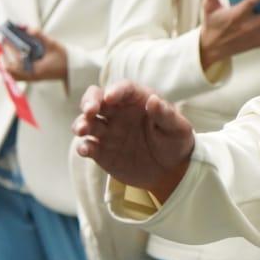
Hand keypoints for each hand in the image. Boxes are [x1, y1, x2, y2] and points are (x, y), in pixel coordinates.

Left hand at [3, 25, 67, 82]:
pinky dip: (12, 68)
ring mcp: (31, 79)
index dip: (7, 54)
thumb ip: (40, 36)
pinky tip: (12, 59)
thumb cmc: (63, 58)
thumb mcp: (52, 44)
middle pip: (10, 72)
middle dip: (3, 59)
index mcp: (35, 70)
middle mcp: (31, 77)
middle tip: (2, 45)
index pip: (14, 65)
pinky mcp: (33, 78)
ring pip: (13, 75)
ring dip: (7, 64)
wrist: (71, 70)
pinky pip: (18, 76)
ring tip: (4, 52)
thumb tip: (28, 29)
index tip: (4, 43)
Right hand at [73, 81, 195, 200]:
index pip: (123, 89)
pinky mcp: (102, 151)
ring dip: (81, 123)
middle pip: (96, 99)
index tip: (110, 97)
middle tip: (89, 111)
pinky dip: (83, 146)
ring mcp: (108, 131)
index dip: (115, 90)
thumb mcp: (178, 129)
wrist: (170, 170)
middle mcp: (118, 112)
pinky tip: (85, 149)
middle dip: (89, 101)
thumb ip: (166, 115)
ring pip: (87, 121)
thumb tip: (154, 100)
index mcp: (137, 100)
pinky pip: (88, 145)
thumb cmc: (176, 142)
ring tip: (82, 130)